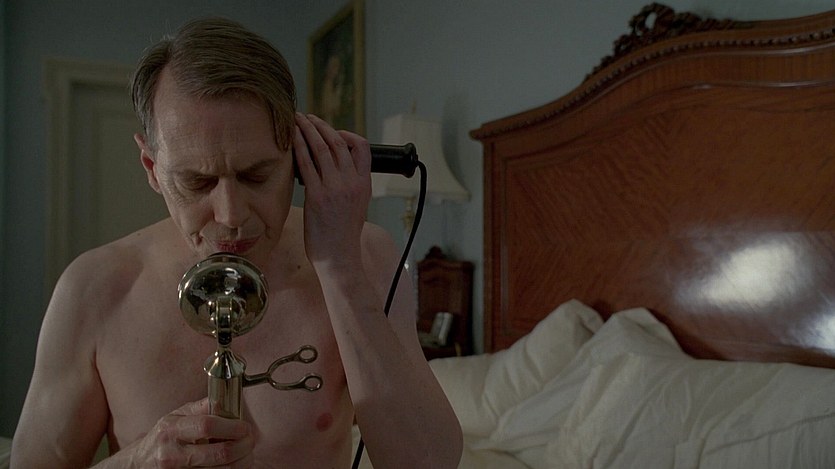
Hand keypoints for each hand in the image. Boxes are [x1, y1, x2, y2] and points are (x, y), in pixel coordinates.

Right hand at [116, 398, 253, 467]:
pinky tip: (235, 465)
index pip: (207, 426)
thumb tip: (224, 399)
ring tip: (246, 453)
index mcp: (171, 430)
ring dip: (242, 462)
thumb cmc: (162, 438)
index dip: (232, 427)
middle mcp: (171, 454)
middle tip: (251, 440)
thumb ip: (200, 408)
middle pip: (218, 454)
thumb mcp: (175, 416)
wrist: (138, 465)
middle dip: (243, 446)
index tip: (245, 427)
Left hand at [293, 113, 371, 268]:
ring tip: (297, 120)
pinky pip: (306, 164)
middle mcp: (351, 182)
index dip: (347, 134)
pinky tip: (291, 138)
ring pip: (321, 149)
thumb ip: (350, 185)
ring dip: (308, 130)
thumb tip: (335, 169)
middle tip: (308, 117)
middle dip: (321, 126)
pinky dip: (298, 147)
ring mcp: (334, 188)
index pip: (363, 147)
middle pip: (338, 143)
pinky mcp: (317, 196)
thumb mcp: (357, 205)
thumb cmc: (344, 234)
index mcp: (364, 184)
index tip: (333, 133)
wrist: (339, 256)